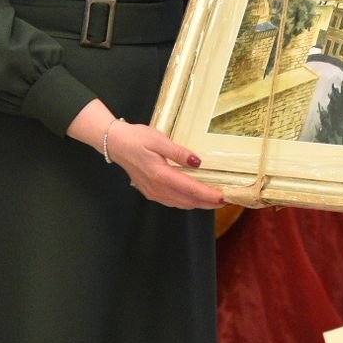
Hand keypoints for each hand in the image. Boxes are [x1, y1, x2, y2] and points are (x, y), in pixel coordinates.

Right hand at [107, 121, 226, 210]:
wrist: (115, 143)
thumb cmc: (137, 138)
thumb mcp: (159, 140)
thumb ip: (179, 152)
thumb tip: (197, 162)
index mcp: (160, 175)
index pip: (191, 189)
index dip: (209, 195)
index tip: (224, 197)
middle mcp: (157, 189)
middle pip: (188, 201)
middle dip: (208, 203)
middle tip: (227, 200)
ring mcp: (153, 193)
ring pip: (181, 204)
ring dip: (199, 203)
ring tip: (215, 199)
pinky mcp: (151, 193)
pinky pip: (173, 202)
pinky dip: (187, 202)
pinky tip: (195, 197)